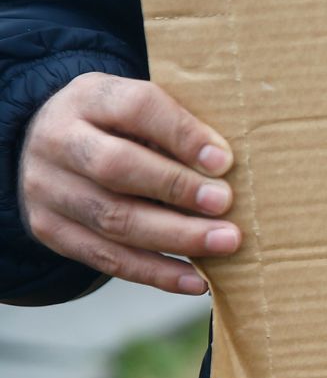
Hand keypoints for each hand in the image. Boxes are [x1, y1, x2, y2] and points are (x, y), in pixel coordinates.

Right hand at [18, 72, 238, 293]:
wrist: (50, 145)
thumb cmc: (117, 125)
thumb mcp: (139, 106)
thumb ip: (176, 126)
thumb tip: (227, 166)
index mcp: (89, 98)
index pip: (134, 109)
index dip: (181, 134)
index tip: (223, 161)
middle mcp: (59, 141)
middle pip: (116, 167)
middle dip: (176, 188)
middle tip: (225, 204)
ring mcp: (48, 189)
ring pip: (112, 218)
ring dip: (175, 236)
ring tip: (224, 242)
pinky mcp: (50, 229)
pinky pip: (106, 258)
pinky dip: (156, 272)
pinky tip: (196, 279)